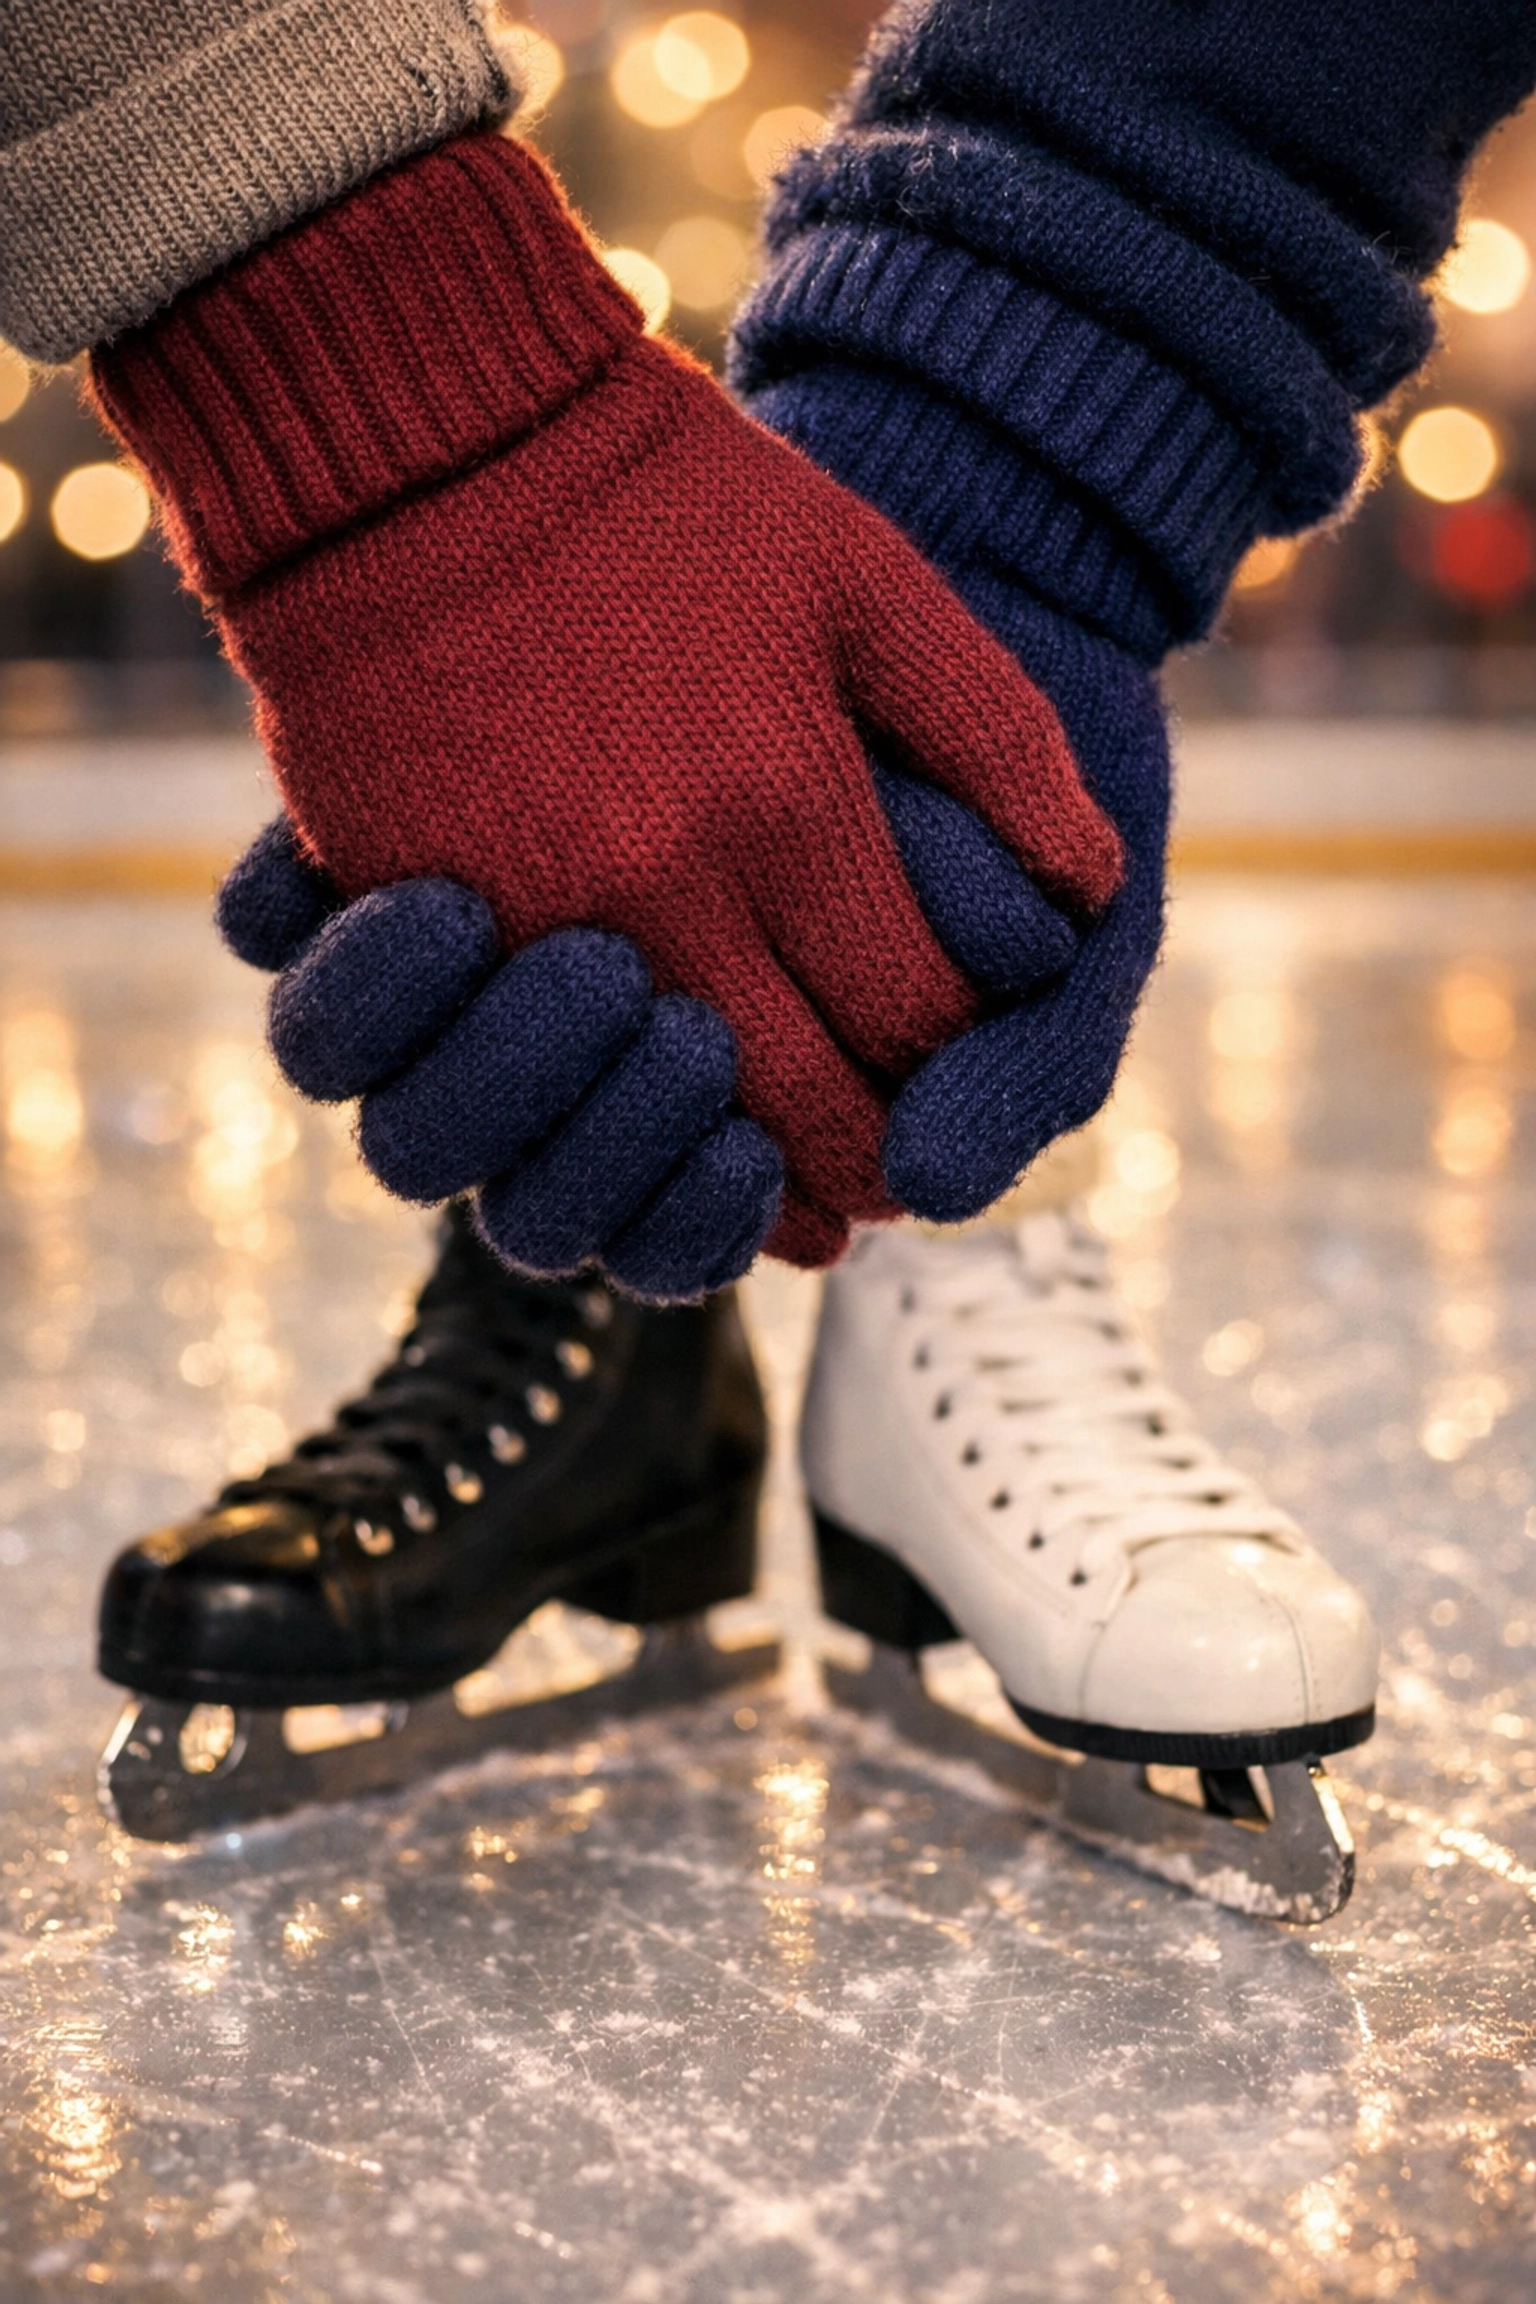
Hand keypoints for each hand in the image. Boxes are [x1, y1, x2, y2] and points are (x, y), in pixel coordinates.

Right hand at [93, 131, 1120, 1267]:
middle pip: (806, 1107)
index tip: (953, 1072)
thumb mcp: (869, 574)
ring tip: (787, 1180)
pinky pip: (525, 1086)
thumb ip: (997, 734)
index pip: (916, 1019)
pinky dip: (598, 1125)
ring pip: (668, 1124)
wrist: (427, 425)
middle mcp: (668, 883)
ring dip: (744, 1174)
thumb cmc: (667, 495)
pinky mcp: (418, 915)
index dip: (953, 1068)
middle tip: (890, 1174)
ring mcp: (532, 911)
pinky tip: (648, 1120)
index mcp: (789, 798)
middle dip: (867, 1159)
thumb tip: (1088, 889)